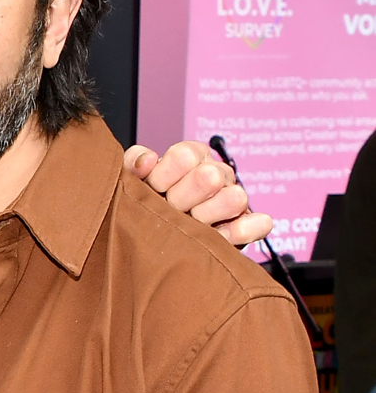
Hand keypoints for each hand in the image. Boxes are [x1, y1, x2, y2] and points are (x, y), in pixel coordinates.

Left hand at [124, 140, 271, 247]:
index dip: (164, 175)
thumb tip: (147, 160)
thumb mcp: (134, 179)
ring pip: (235, 198)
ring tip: (189, 225)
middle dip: (181, 198)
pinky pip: (259, 223)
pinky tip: (217, 237)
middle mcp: (216, 173)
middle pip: (208, 177)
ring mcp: (234, 198)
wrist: (158, 237)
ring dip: (207, 216)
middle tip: (170, 210)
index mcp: (190, 157)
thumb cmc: (148, 201)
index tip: (153, 188)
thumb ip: (134, 163)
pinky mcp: (246, 225)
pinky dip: (239, 232)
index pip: (184, 154)